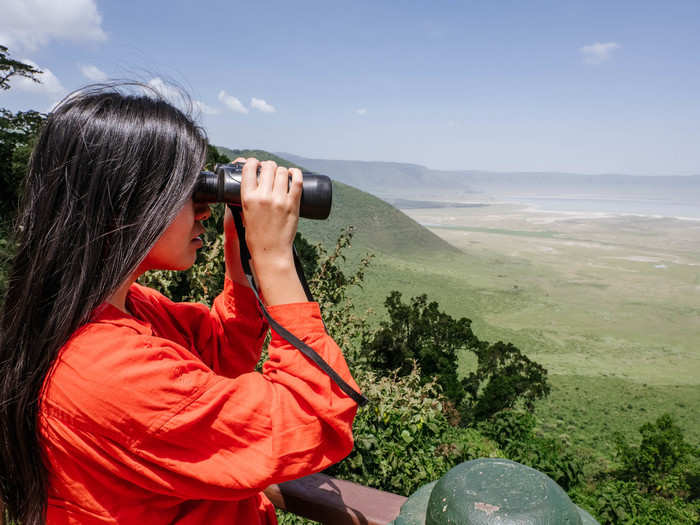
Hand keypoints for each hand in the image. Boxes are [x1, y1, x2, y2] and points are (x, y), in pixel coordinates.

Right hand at [239, 158, 306, 304]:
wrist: (270, 251)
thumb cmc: (256, 235)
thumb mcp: (244, 214)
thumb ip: (247, 199)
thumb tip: (251, 185)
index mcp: (248, 198)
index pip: (249, 168)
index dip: (252, 162)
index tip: (255, 164)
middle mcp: (263, 196)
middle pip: (268, 167)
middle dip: (268, 165)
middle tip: (270, 169)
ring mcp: (279, 200)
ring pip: (282, 171)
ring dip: (281, 170)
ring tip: (281, 174)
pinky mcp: (293, 204)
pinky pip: (297, 181)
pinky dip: (296, 173)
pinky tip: (293, 173)